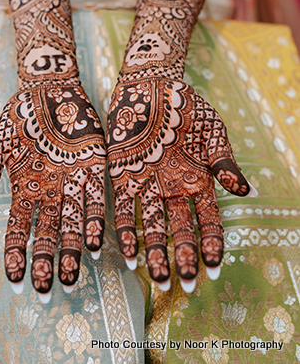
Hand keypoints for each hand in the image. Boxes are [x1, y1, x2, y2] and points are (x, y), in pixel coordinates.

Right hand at [0, 83, 105, 298]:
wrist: (49, 89)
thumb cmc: (21, 117)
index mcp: (25, 190)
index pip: (17, 231)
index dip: (16, 256)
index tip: (15, 282)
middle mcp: (50, 193)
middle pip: (46, 234)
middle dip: (45, 263)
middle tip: (44, 291)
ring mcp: (72, 183)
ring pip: (72, 225)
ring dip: (71, 252)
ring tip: (70, 279)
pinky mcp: (94, 168)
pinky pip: (96, 199)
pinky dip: (94, 221)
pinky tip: (94, 243)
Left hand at [107, 76, 253, 291]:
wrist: (152, 85)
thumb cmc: (188, 109)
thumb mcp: (212, 135)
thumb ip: (224, 163)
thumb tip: (245, 190)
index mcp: (198, 181)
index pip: (208, 220)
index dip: (212, 244)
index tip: (214, 267)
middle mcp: (173, 189)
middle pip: (181, 230)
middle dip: (184, 257)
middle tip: (186, 284)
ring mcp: (148, 184)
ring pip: (153, 225)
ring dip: (156, 253)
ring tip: (158, 279)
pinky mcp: (123, 175)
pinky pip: (124, 208)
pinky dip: (127, 231)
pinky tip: (129, 254)